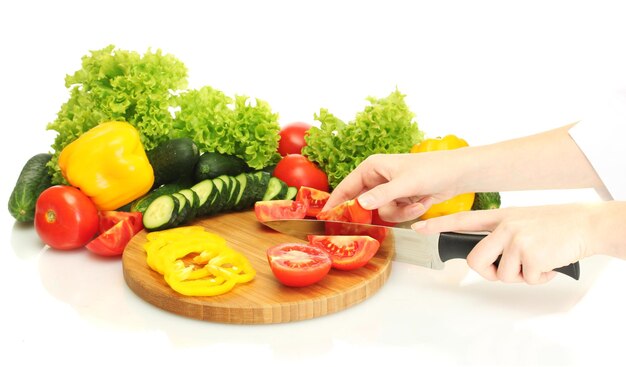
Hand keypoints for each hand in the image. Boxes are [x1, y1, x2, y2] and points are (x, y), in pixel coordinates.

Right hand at [323, 152, 464, 221]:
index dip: (335, 202)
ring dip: (398, 212)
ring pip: (380, 212)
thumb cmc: (432, 170)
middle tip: (376, 219)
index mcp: (372, 167)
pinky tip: (421, 203)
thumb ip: (382, 195)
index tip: (325, 218)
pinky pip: (395, 213)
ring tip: (414, 203)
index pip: (346, 186)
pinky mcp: (400, 199)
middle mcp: (378, 177)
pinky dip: (407, 212)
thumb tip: (360, 204)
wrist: (457, 175)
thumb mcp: (405, 184)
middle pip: (362, 203)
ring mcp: (389, 190)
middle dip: (375, 211)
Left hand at [411, 204, 600, 283]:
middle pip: (476, 261)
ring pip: (503, 275)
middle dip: (490, 273)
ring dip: (522, 276)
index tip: (417, 228)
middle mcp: (505, 226)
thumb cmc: (557, 225)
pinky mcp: (531, 254)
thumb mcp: (524, 221)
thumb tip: (490, 261)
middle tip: (510, 270)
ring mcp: (516, 239)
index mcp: (501, 216)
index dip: (438, 225)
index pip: (461, 220)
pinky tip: (550, 262)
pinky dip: (540, 278)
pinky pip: (526, 280)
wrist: (587, 224)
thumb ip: (502, 236)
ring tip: (539, 259)